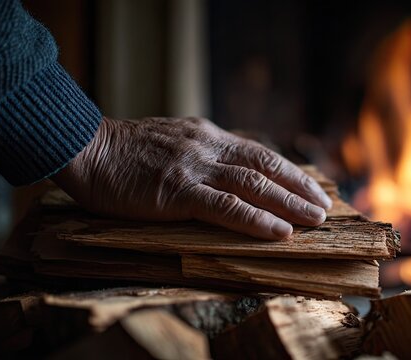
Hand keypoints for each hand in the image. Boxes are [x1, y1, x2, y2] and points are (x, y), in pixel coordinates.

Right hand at [52, 117, 331, 239]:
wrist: (85, 148)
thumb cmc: (125, 151)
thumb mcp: (174, 139)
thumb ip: (203, 151)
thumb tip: (232, 168)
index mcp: (208, 136)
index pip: (260, 153)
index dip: (291, 172)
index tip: (314, 188)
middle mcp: (208, 147)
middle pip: (265, 167)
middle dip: (299, 189)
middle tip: (325, 208)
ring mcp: (193, 169)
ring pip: (252, 185)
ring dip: (287, 203)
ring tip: (314, 219)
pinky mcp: (176, 192)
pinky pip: (224, 207)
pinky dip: (255, 219)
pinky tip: (278, 231)